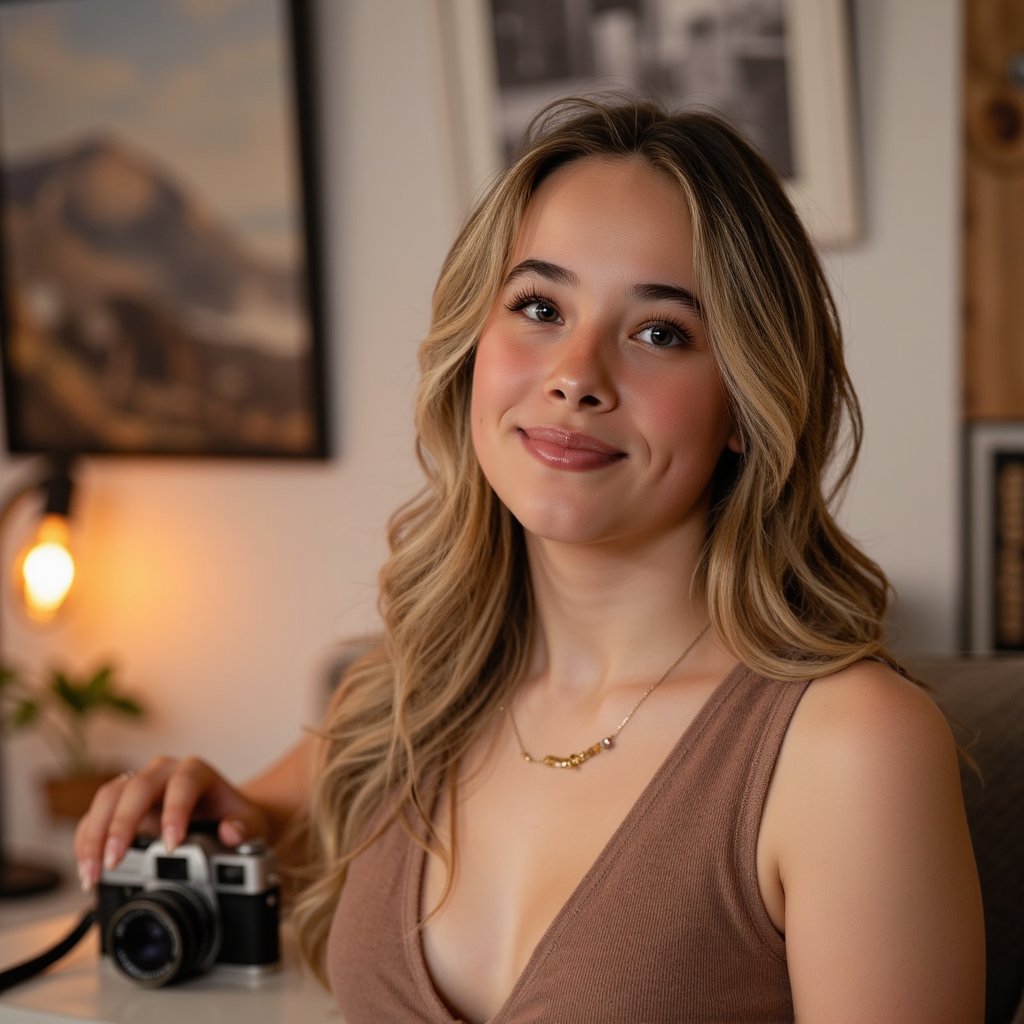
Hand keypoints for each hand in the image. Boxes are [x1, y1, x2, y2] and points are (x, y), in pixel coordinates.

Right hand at [73, 755, 269, 892]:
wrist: (224, 819)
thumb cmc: (236, 821)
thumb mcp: (251, 825)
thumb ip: (246, 828)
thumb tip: (231, 832)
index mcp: (197, 772)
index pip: (184, 781)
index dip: (176, 810)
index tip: (172, 846)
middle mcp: (164, 772)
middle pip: (136, 787)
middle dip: (122, 825)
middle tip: (116, 862)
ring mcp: (138, 786)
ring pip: (108, 797)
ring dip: (95, 835)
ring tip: (94, 874)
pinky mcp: (120, 806)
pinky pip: (95, 816)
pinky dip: (88, 843)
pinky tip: (89, 872)